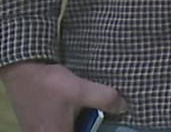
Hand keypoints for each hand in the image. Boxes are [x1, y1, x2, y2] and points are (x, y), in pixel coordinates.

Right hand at [0, 61, 126, 131]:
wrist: (21, 69)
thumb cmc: (49, 83)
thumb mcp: (80, 90)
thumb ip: (105, 99)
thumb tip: (125, 107)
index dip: (94, 130)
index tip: (105, 123)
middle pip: (76, 131)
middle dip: (89, 126)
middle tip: (102, 115)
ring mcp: (39, 130)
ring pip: (68, 128)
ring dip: (80, 122)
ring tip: (94, 111)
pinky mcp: (37, 122)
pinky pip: (60, 124)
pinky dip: (71, 119)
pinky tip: (80, 107)